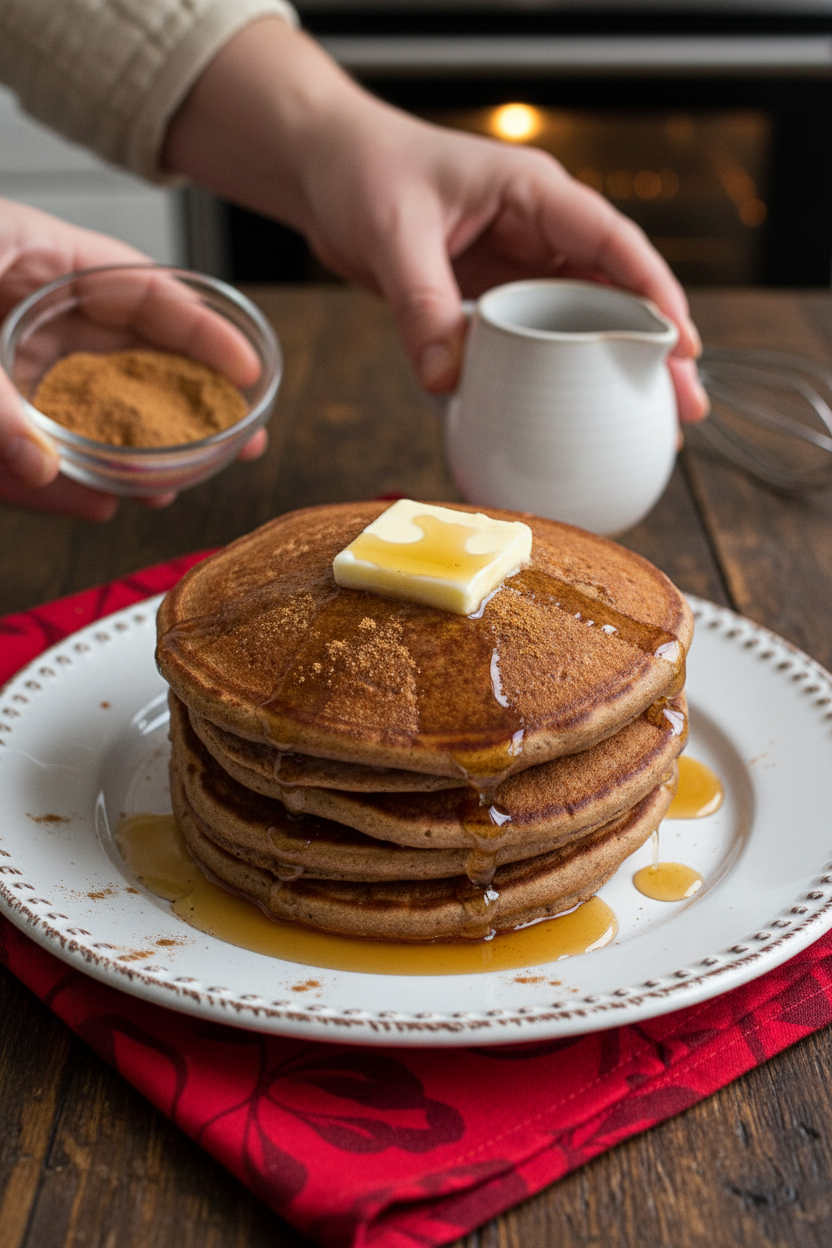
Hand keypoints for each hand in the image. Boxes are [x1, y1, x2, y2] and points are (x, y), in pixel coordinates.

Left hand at [0, 200, 266, 518]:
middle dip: (180, 405)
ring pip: (79, 407)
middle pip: (124, 356)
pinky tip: (89, 503)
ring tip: (161, 490)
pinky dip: (51, 474)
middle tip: (237, 443)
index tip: (247, 373)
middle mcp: (22, 306)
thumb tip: (40, 465)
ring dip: (122, 453)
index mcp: (31, 254)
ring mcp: (0, 357)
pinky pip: (23, 441)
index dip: (201, 331)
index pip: (142, 289)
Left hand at [163, 20, 706, 424]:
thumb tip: (446, 381)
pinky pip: (534, 341)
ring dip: (614, 371)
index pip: (612, 243)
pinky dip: (557, 377)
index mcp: (533, 194)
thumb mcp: (392, 232)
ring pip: (581, 322)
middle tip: (685, 407)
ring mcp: (517, 266)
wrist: (322, 170)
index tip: (683, 345)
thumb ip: (421, 303)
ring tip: (649, 425)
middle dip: (655, 349)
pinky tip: (573, 418)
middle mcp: (538, 231)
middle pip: (615, 292)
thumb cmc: (361, 170)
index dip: (655, 293)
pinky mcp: (491, 297)